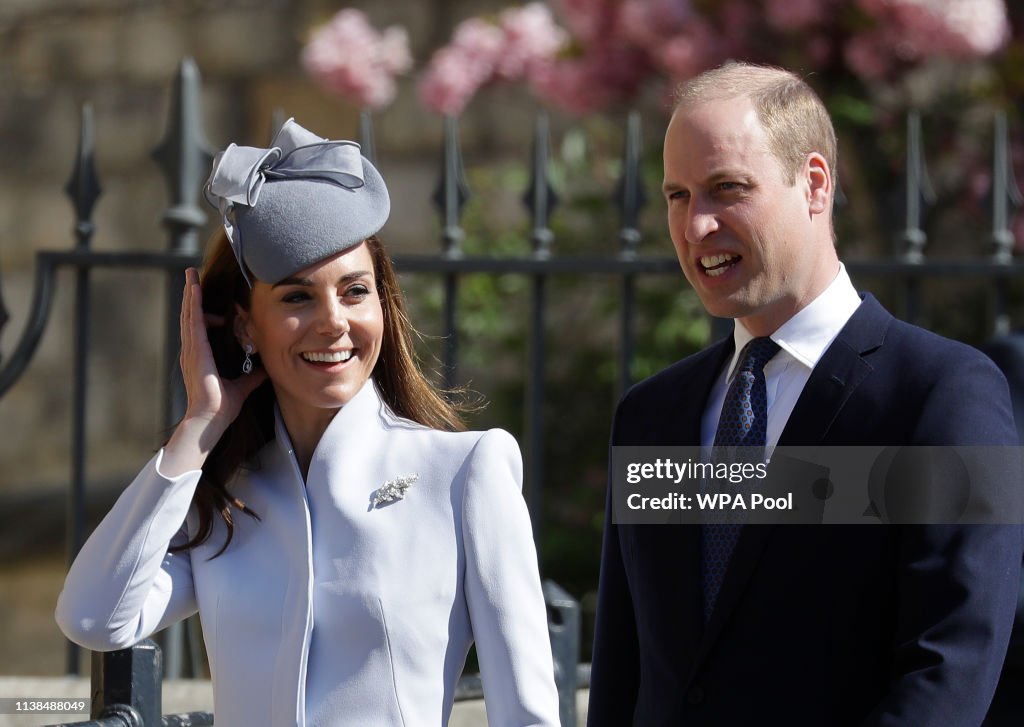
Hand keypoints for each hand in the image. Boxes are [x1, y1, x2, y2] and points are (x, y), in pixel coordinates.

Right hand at [162, 268, 266, 475]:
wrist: (210, 420)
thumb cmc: (222, 408)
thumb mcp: (243, 386)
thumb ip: (252, 375)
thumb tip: (265, 367)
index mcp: (201, 357)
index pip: (200, 326)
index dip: (202, 310)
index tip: (206, 296)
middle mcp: (192, 351)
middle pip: (191, 316)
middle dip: (192, 295)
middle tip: (191, 274)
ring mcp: (191, 350)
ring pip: (189, 315)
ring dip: (191, 294)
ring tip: (191, 275)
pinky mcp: (195, 352)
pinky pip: (193, 323)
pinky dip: (193, 305)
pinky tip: (195, 290)